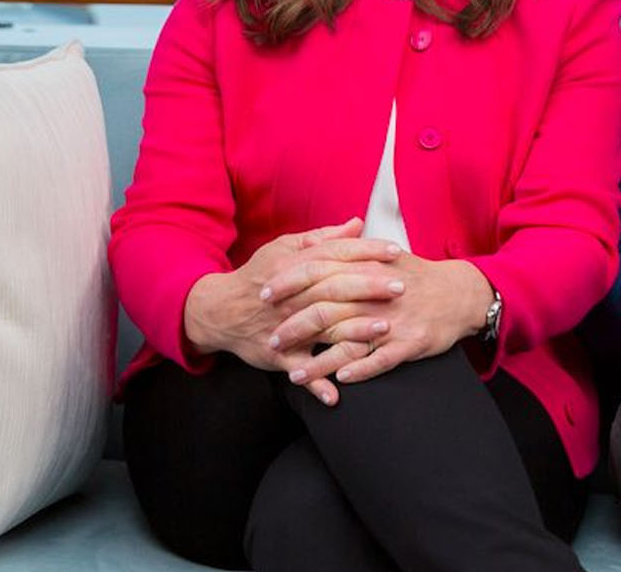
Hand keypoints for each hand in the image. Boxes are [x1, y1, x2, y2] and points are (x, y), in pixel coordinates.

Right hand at [181, 217, 401, 404]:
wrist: (220, 311)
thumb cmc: (259, 275)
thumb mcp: (285, 249)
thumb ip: (323, 238)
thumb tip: (357, 224)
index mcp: (295, 266)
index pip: (336, 254)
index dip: (366, 251)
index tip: (395, 252)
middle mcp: (293, 296)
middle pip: (334, 288)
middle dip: (369, 287)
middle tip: (400, 286)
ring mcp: (286, 326)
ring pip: (323, 327)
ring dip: (353, 330)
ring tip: (384, 328)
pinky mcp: (279, 355)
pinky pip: (299, 370)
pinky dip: (315, 383)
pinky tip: (337, 395)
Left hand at [266, 252, 492, 389]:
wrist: (462, 293)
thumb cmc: (418, 277)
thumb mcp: (384, 255)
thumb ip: (349, 249)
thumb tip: (315, 243)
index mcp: (368, 267)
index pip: (319, 270)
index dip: (289, 282)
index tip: (264, 293)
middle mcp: (378, 293)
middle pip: (327, 309)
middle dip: (295, 327)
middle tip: (272, 340)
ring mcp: (394, 320)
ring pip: (350, 342)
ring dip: (320, 362)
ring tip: (295, 375)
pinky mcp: (411, 342)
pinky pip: (382, 360)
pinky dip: (360, 369)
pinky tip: (340, 380)